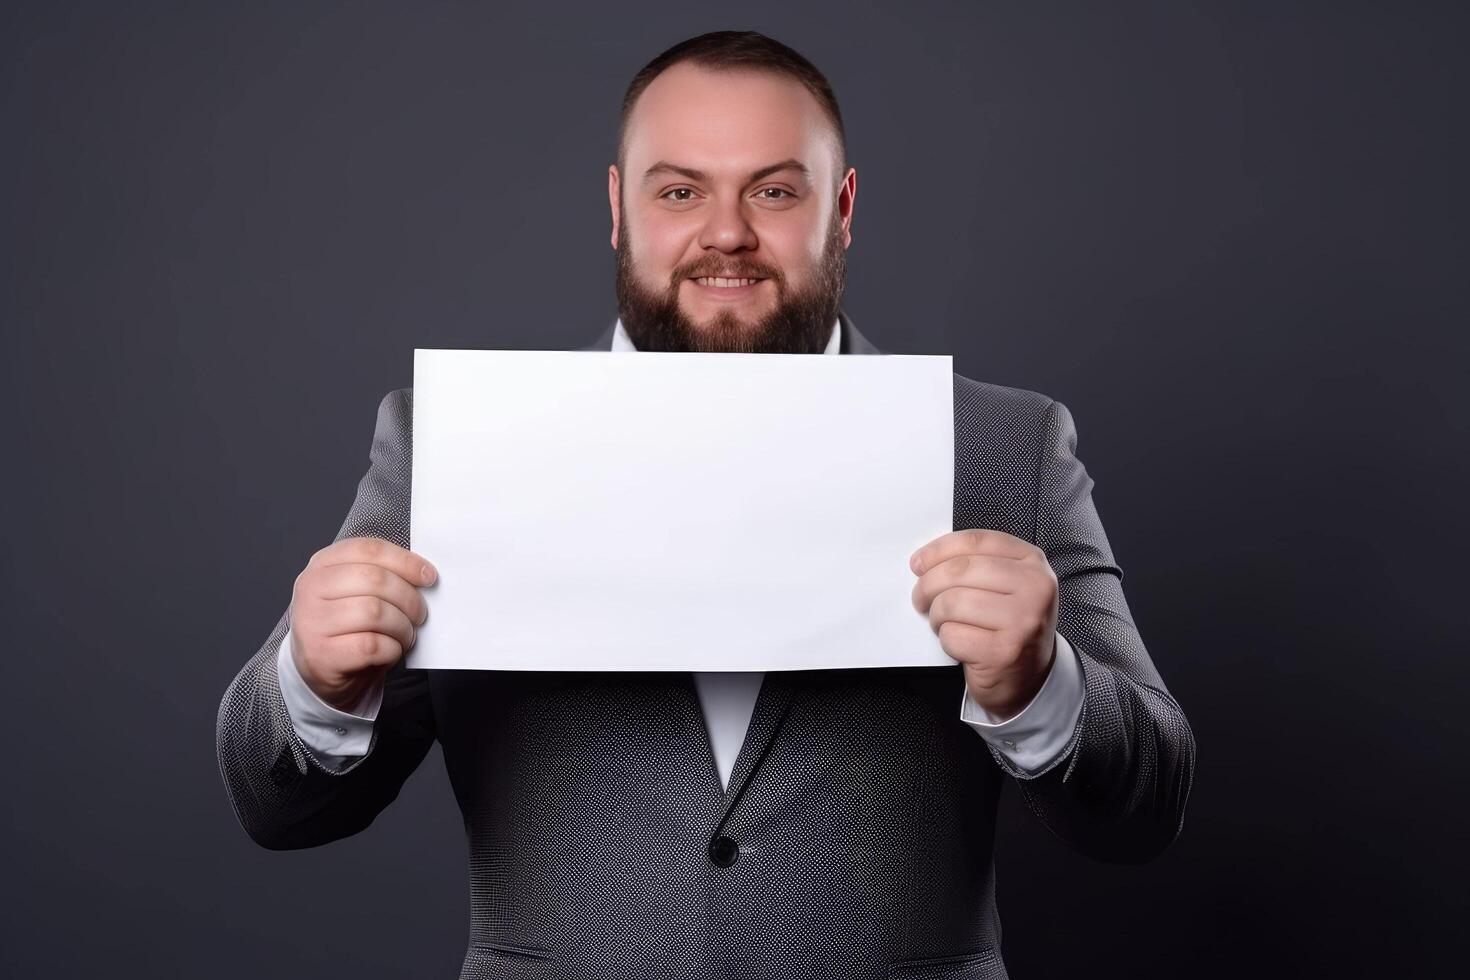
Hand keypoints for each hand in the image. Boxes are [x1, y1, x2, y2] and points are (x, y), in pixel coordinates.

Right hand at [288, 536, 436, 711]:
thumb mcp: (354, 591)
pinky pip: (372, 645)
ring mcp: (313, 622)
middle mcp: (311, 588)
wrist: (320, 669)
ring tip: (406, 634)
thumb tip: (422, 574)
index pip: (368, 549)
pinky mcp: (322, 654)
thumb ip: (380, 576)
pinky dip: (392, 648)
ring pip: (374, 612)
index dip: (404, 561)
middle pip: (374, 579)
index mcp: (322, 564)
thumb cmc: (345, 626)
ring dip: (402, 626)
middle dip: (408, 597)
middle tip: (420, 613)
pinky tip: (391, 649)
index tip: (428, 576)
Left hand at [910, 529, 1058, 720]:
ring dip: (936, 615)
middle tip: (920, 597)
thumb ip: (977, 564)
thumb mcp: (1008, 585)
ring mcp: (1023, 621)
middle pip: (960, 571)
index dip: (938, 550)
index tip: (918, 562)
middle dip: (928, 584)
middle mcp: (1034, 589)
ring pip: (952, 603)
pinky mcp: (1005, 652)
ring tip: (943, 622)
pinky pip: (953, 635)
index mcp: (1033, 562)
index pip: (976, 542)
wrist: (1029, 677)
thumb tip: (925, 560)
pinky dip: (945, 639)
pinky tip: (959, 642)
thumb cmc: (1009, 626)